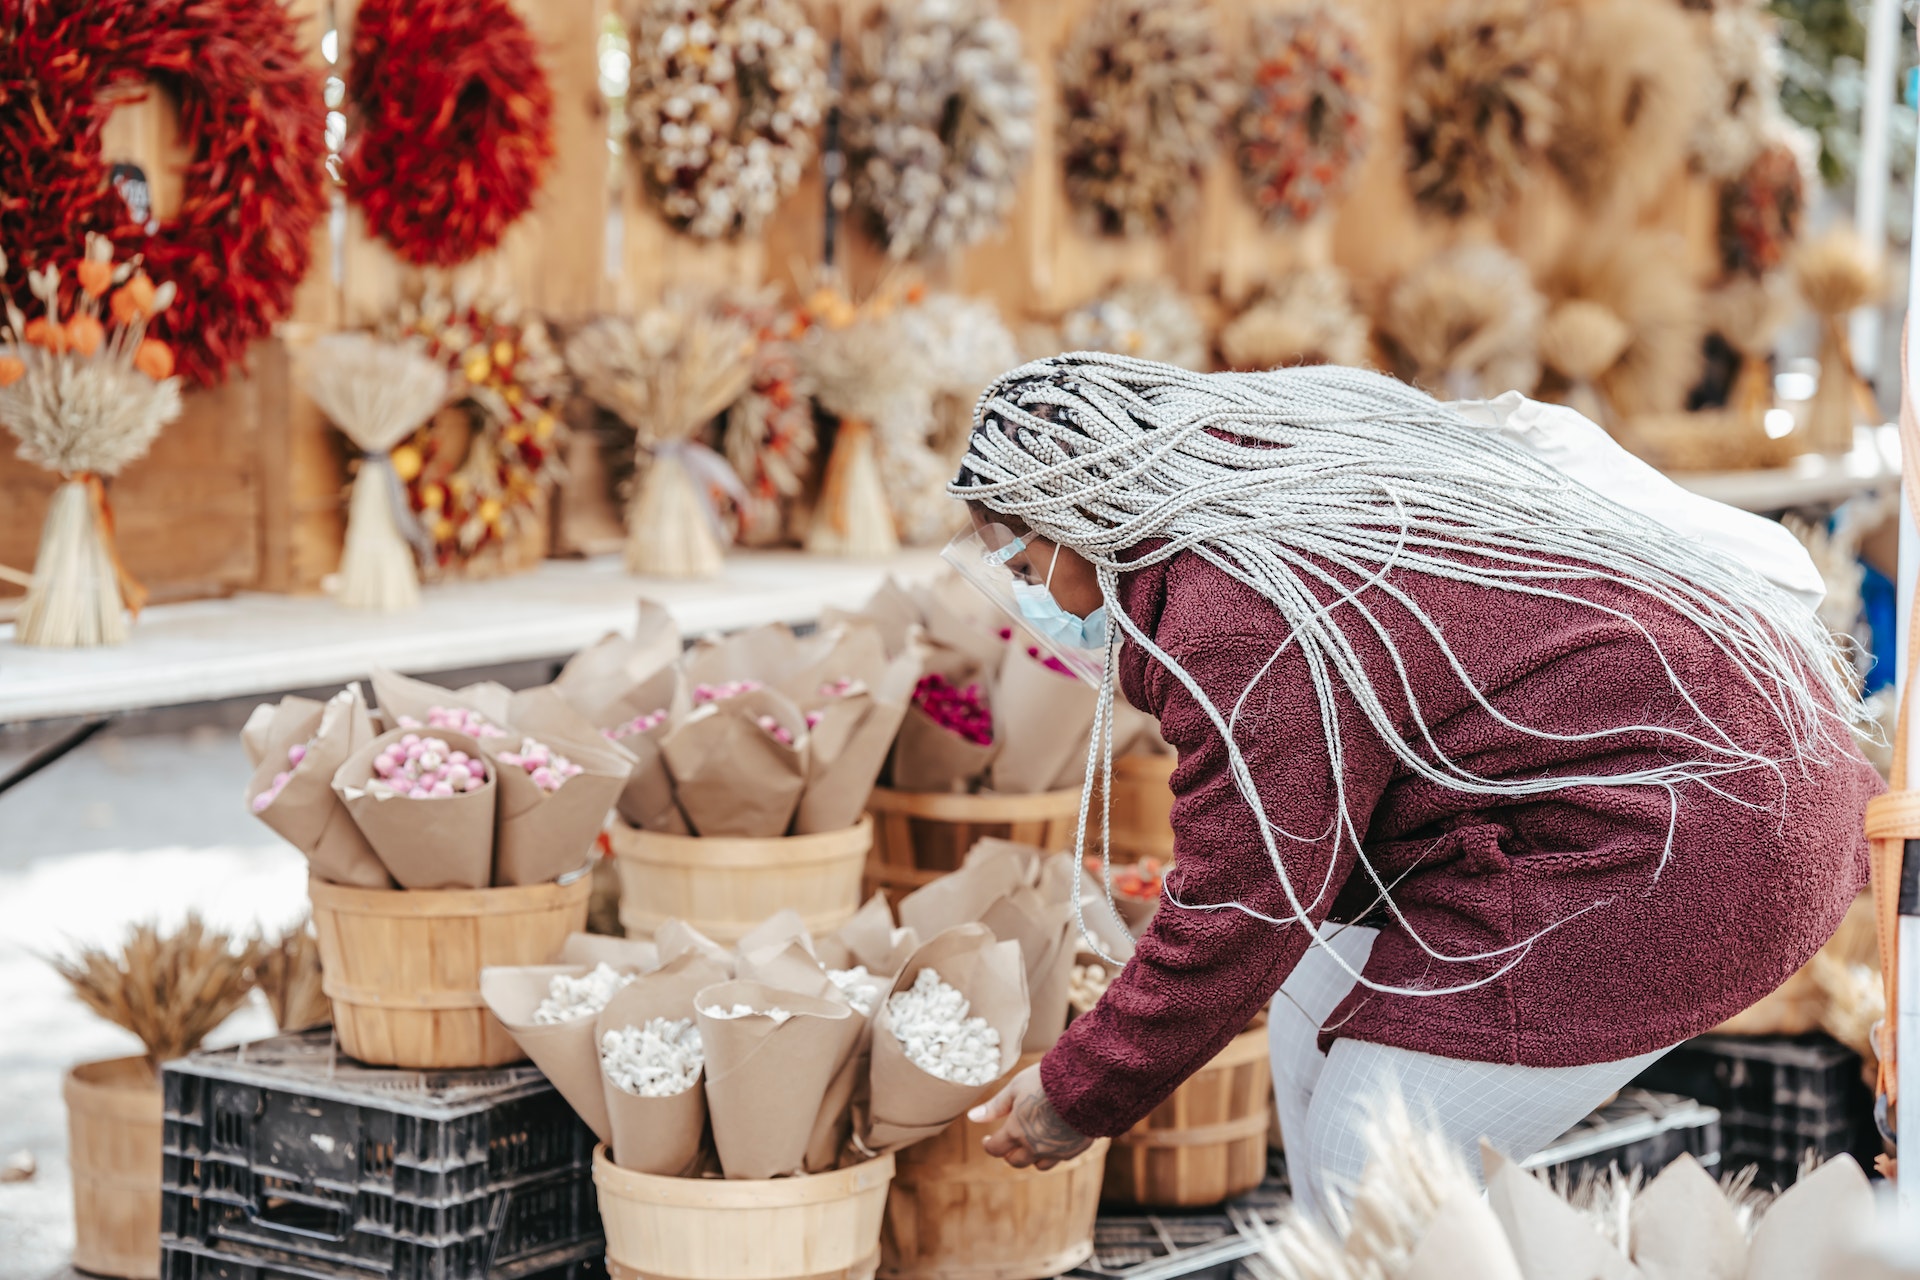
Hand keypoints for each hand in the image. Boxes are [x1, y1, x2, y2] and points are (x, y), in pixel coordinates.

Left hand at [969, 1063, 1092, 1170]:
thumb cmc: (1046, 1081)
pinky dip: (1053, 1151)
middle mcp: (1035, 1147)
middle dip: (1009, 1153)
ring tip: (1032, 1141)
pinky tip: (1054, 1137)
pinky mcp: (1075, 1149)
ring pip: (1038, 1164)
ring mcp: (1056, 1151)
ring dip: (1031, 1156)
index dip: (988, 1145)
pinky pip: (1060, 1158)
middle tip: (1009, 1141)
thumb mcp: (1015, 1088)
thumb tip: (972, 1117)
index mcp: (1016, 1132)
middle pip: (1015, 1161)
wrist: (1086, 1084)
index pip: (996, 1149)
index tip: (987, 1139)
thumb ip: (994, 1106)